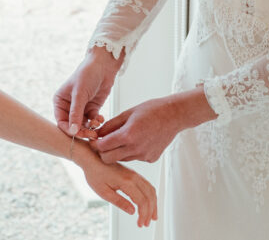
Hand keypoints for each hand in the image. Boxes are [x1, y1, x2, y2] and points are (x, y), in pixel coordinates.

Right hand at [54, 46, 122, 138]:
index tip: (78, 134)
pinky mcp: (92, 108)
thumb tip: (73, 131)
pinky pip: (92, 121)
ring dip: (90, 127)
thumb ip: (76, 113)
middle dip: (82, 131)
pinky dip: (96, 122)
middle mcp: (68, 106)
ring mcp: (81, 108)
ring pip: (83, 125)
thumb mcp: (80, 93)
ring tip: (97, 123)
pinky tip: (101, 118)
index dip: (69, 130)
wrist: (104, 65)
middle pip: (73, 126)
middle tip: (92, 134)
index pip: (61, 121)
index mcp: (60, 101)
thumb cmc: (88, 74)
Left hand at [74, 143, 156, 226]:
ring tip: (152, 216)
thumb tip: (132, 211)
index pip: (142, 201)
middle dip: (150, 212)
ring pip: (151, 190)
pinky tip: (149, 203)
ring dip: (153, 204)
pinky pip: (147, 185)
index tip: (140, 224)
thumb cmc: (95, 174)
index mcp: (127, 181)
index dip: (143, 214)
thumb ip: (119, 202)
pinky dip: (151, 196)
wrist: (92, 158)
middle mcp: (134, 177)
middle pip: (149, 196)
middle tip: (146, 223)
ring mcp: (135, 174)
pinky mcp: (134, 174)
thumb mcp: (104, 192)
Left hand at [91, 88, 215, 163]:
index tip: (93, 140)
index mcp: (128, 135)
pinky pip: (134, 158)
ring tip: (123, 139)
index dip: (95, 144)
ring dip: (118, 151)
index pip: (102, 147)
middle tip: (104, 143)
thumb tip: (97, 134)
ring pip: (121, 159)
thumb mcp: (128, 113)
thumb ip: (111, 125)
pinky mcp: (150, 159)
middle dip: (103, 152)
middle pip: (108, 159)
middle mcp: (135, 148)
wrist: (175, 115)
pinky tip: (139, 140)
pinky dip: (131, 152)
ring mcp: (144, 156)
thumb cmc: (151, 110)